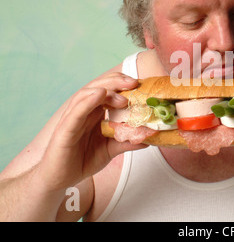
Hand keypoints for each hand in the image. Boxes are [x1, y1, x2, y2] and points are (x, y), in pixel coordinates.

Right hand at [36, 73, 142, 190]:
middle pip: (99, 87)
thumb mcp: (110, 150)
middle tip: (135, 83)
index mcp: (94, 112)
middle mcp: (84, 111)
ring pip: (87, 94)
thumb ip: (126, 142)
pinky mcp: (64, 129)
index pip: (109, 91)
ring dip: (106, 90)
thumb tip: (148, 138)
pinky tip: (99, 95)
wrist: (58, 179)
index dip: (124, 85)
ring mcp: (73, 118)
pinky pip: (76, 112)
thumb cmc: (80, 160)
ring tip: (123, 95)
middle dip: (118, 82)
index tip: (141, 85)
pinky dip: (87, 101)